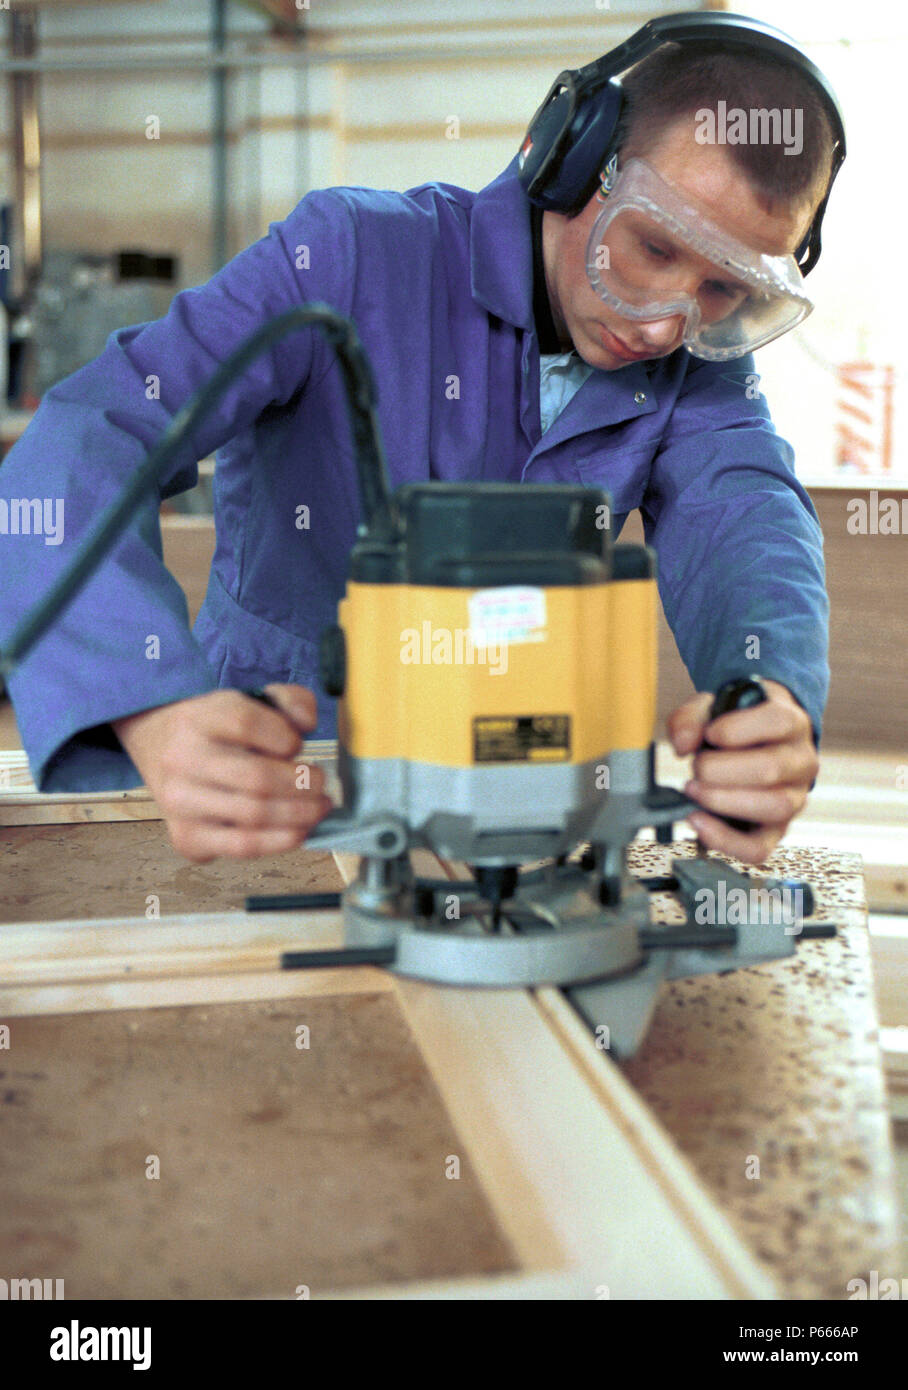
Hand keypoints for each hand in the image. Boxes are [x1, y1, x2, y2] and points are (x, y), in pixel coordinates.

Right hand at [112, 684, 331, 862]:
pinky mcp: (187, 838)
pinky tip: (299, 831)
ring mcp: (180, 803)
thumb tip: (306, 724)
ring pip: (253, 816)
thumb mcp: (251, 699)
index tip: (298, 744)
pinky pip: (242, 847)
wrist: (161, 749)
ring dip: (300, 815)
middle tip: (321, 784)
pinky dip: (279, 842)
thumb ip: (290, 700)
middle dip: (303, 784)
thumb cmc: (219, 728)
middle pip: (257, 778)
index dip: (286, 737)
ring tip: (319, 807)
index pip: (247, 724)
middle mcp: (182, 760)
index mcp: (199, 718)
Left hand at [667, 679, 818, 863]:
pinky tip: (698, 821)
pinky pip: (758, 848)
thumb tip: (682, 745)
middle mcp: (801, 762)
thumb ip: (691, 718)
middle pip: (772, 768)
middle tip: (696, 767)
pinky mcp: (776, 831)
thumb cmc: (735, 726)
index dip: (737, 729)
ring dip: (722, 801)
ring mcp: (794, 799)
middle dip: (720, 770)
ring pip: (773, 807)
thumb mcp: (713, 708)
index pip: (778, 722)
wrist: (755, 748)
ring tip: (694, 790)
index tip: (710, 733)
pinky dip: (724, 840)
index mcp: (792, 722)